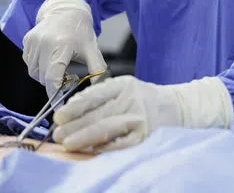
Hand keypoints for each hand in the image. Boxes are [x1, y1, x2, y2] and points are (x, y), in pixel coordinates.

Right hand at [23, 0, 106, 97]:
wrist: (66, 10)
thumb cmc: (80, 31)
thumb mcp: (91, 49)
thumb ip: (96, 70)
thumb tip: (99, 89)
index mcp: (61, 46)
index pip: (52, 77)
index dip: (54, 95)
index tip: (58, 107)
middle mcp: (44, 43)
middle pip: (43, 77)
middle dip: (53, 83)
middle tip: (67, 77)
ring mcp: (33, 41)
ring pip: (34, 72)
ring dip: (45, 75)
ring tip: (58, 66)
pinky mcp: (27, 40)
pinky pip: (29, 62)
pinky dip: (38, 66)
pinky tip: (49, 58)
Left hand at [53, 75, 232, 152]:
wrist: (176, 108)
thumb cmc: (142, 98)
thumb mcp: (123, 87)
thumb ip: (100, 96)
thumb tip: (70, 112)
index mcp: (124, 84)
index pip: (95, 94)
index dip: (75, 106)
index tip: (60, 116)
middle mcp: (132, 99)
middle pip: (98, 113)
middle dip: (75, 125)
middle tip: (57, 133)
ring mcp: (140, 119)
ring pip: (107, 128)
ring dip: (84, 137)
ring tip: (68, 143)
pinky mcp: (145, 136)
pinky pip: (122, 143)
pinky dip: (106, 147)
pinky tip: (92, 150)